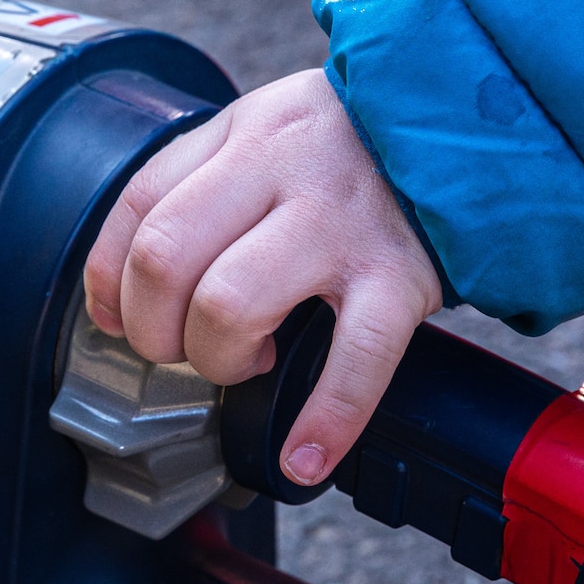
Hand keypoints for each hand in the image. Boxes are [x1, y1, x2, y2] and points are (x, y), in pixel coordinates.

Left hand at [83, 68, 440, 485]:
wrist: (472, 126)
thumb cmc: (355, 141)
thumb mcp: (269, 127)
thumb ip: (203, 183)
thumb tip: (124, 286)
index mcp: (243, 134)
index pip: (140, 205)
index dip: (111, 277)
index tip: (115, 319)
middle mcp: (283, 172)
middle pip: (167, 259)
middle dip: (155, 328)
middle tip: (181, 347)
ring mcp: (342, 225)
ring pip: (230, 304)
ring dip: (219, 359)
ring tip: (245, 362)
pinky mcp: (400, 278)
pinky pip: (354, 360)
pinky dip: (324, 422)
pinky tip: (304, 456)